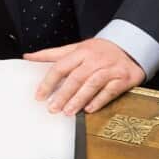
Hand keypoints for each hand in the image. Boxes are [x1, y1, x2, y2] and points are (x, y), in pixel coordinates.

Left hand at [26, 38, 145, 114]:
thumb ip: (52, 54)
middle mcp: (95, 60)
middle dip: (63, 94)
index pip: (61, 66)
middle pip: (76, 78)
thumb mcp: (76, 48)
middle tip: (52, 108)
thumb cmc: (99, 50)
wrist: (130, 46)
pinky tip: (89, 109)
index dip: (49, 82)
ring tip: (68, 112)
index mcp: (81, 52)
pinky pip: (110, 91)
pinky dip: (99, 100)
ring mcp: (110, 69)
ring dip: (79, 99)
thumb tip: (28, 57)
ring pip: (92, 84)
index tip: (39, 95)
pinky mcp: (123, 78)